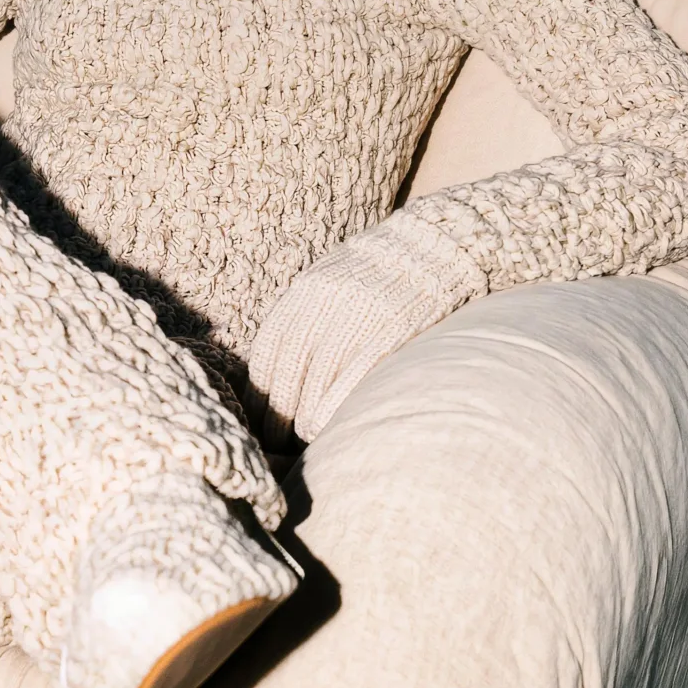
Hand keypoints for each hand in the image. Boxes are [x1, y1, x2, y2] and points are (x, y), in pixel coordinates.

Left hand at [242, 211, 484, 445]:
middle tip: (274, 442)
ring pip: (314, 382)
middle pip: (286, 372)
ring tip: (300, 441)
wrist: (432, 246)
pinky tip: (324, 430)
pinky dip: (331, 410)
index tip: (256, 417)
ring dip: (302, 420)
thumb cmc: (378, 272)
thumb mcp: (329, 279)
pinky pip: (350, 380)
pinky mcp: (387, 333)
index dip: (258, 391)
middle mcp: (324, 304)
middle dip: (276, 414)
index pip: (267, 351)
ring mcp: (356, 318)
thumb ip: (303, 313)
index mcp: (305, 291)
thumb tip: (277, 361)